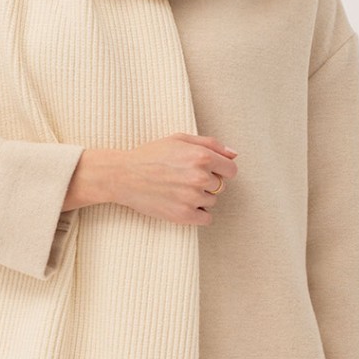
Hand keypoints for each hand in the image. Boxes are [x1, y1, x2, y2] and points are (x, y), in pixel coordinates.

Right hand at [114, 134, 238, 224]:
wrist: (124, 176)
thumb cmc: (151, 155)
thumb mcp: (180, 139)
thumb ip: (211, 144)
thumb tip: (234, 154)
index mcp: (201, 157)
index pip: (231, 170)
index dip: (220, 170)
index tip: (207, 170)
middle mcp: (200, 177)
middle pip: (221, 186)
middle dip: (207, 183)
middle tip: (185, 178)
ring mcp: (192, 198)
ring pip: (212, 202)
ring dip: (200, 198)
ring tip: (178, 190)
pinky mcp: (183, 216)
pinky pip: (206, 218)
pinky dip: (197, 214)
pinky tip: (182, 204)